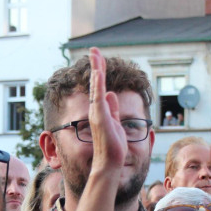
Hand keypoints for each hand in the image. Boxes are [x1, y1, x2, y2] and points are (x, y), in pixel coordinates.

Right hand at [86, 47, 126, 174]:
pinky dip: (97, 83)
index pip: (100, 86)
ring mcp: (97, 113)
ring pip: (96, 86)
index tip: (98, 58)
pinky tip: (98, 71)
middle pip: (96, 82)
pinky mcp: (100, 117)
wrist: (110, 162)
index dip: (99, 72)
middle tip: (94, 49)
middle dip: (96, 65)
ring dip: (96, 69)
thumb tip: (110, 93)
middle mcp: (96, 109)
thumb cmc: (113, 146)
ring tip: (95, 53)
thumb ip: (113, 108)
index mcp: (101, 110)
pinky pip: (98, 97)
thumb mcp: (116, 122)